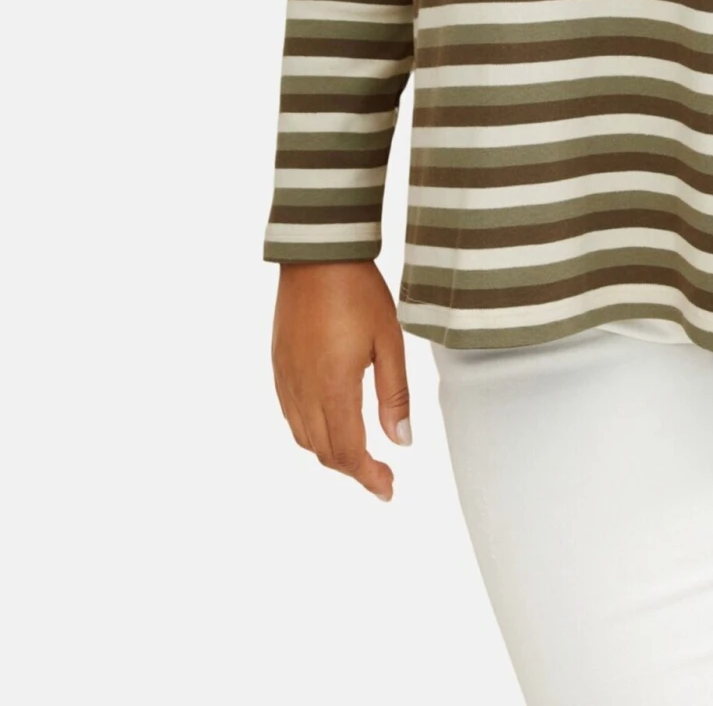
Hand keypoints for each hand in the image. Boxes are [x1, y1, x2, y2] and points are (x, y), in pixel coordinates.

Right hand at [271, 260, 411, 500]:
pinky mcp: (278, 367)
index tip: (388, 489)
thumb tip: (401, 442)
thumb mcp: (389, 342)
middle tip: (382, 476)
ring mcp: (286, 380)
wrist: (317, 256)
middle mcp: (303, 391)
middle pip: (324, 452)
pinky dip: (311, 432)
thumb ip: (394, 396)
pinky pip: (291, 416)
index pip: (348, 452)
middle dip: (353, 469)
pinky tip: (331, 424)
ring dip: (332, 453)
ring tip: (361, 454)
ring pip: (304, 438)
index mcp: (333, 388)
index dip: (369, 477)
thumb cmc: (359, 293)